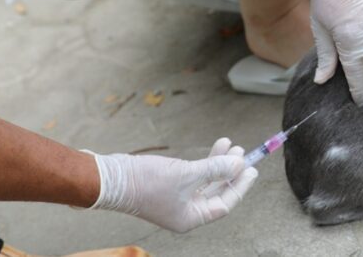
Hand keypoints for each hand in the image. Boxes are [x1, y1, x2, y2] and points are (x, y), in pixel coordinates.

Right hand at [88, 138, 257, 232]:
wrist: (111, 177)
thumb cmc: (145, 182)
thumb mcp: (187, 174)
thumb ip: (215, 169)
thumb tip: (239, 163)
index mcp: (190, 218)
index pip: (224, 204)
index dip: (239, 186)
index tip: (252, 169)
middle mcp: (186, 211)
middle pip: (217, 192)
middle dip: (231, 171)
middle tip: (244, 153)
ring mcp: (178, 198)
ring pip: (208, 180)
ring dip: (220, 162)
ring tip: (231, 144)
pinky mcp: (171, 184)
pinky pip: (196, 174)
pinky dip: (206, 161)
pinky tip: (217, 147)